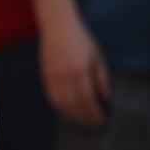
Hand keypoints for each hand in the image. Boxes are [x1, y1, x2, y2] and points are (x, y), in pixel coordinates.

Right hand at [40, 9, 109, 126]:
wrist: (57, 25)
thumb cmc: (80, 38)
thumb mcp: (97, 56)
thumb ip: (101, 78)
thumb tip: (105, 98)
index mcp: (81, 70)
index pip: (88, 99)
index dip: (95, 113)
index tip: (102, 120)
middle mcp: (65, 75)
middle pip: (74, 104)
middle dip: (84, 117)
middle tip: (93, 125)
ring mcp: (52, 75)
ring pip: (60, 103)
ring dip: (71, 115)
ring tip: (80, 121)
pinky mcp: (44, 74)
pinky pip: (51, 96)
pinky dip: (59, 107)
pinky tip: (66, 110)